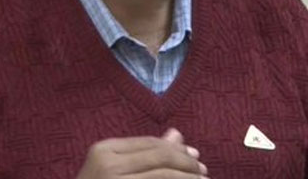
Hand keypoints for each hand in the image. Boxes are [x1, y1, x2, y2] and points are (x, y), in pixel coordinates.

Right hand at [75, 128, 207, 177]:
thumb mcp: (112, 169)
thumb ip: (143, 153)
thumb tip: (177, 133)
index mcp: (103, 150)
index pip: (149, 143)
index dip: (176, 148)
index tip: (195, 155)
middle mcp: (107, 166)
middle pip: (159, 156)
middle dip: (186, 162)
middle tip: (203, 170)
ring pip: (163, 175)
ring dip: (188, 178)